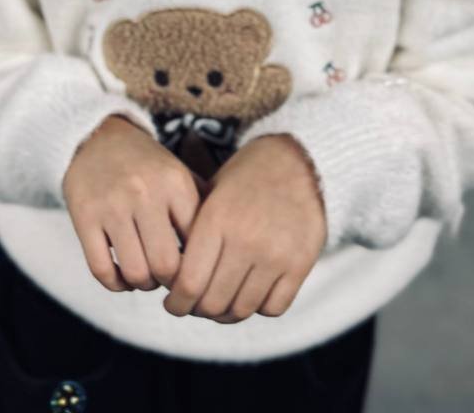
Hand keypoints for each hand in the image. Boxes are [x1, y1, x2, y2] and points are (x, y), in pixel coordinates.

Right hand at [62, 114, 210, 292]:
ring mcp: (112, 205)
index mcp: (174, 182)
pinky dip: (115, 283)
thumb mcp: (178, 174)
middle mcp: (145, 192)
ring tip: (146, 278)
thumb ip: (201, 207)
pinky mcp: (84, 217)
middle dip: (170, 283)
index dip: (198, 267)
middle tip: (168, 280)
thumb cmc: (146, 165)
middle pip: (166, 265)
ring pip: (134, 271)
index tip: (194, 270)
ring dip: (143, 284)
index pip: (197, 244)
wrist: (97, 137)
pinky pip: (101, 268)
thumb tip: (226, 252)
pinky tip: (122, 278)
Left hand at [163, 134, 326, 324]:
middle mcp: (246, 239)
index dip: (177, 302)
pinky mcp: (300, 264)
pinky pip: (274, 307)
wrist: (298, 160)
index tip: (173, 304)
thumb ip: (193, 233)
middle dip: (198, 310)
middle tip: (195, 305)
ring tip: (221, 304)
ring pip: (242, 310)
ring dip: (227, 314)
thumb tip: (173, 280)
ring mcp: (276, 254)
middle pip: (213, 303)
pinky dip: (259, 307)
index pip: (189, 283)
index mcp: (217, 218)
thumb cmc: (245, 177)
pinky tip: (250, 293)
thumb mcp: (211, 192)